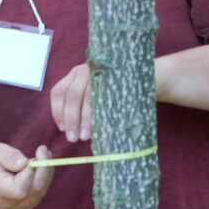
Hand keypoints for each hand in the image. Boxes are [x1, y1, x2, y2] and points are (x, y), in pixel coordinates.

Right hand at [0, 142, 53, 208]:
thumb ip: (8, 155)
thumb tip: (24, 163)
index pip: (20, 189)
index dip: (30, 172)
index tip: (31, 156)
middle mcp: (7, 203)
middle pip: (36, 189)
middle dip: (43, 167)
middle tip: (41, 149)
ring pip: (42, 190)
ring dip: (44, 171)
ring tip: (35, 157)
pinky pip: (41, 193)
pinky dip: (44, 178)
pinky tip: (35, 168)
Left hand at [51, 55, 179, 140]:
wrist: (152, 78)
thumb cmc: (119, 94)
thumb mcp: (97, 97)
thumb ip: (83, 107)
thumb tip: (70, 132)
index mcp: (76, 74)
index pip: (59, 91)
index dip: (57, 112)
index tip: (62, 128)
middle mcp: (85, 68)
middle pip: (70, 95)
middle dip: (70, 119)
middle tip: (72, 139)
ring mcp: (100, 70)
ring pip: (85, 95)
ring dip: (82, 119)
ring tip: (84, 137)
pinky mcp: (115, 75)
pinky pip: (101, 95)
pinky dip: (97, 113)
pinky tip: (97, 126)